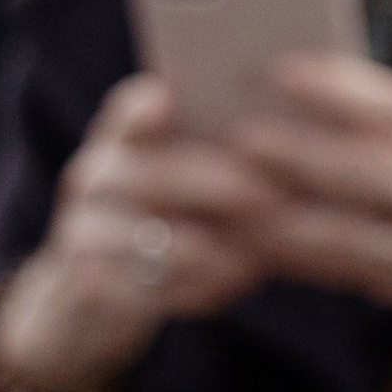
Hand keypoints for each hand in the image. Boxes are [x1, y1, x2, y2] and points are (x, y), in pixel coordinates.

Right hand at [0, 75, 287, 391]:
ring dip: (212, 248)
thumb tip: (306, 133)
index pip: (131, 112)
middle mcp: (97, 176)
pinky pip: (149, 288)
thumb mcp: (186, 176)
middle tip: (273, 196)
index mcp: (123, 137)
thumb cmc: (172, 217)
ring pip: (152, 238)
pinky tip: (240, 282)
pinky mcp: (90, 285)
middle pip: (153, 175)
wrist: (98, 292)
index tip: (168, 99)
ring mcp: (85, 232)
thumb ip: (229, 149)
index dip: (145, 109)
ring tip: (261, 255)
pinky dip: (199, 286)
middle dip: (216, 183)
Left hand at [235, 56, 391, 391]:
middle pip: (379, 169)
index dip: (345, 87)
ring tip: (231, 194)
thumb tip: (354, 124)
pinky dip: (317, 263)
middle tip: (233, 131)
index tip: (284, 66)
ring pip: (364, 232)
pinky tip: (270, 251)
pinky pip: (372, 280)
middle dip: (300, 150)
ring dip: (289, 215)